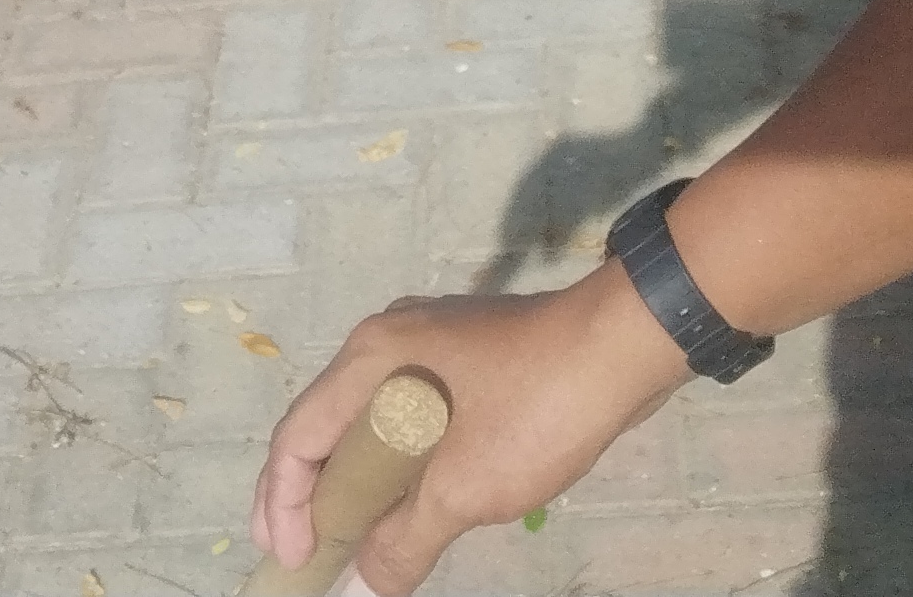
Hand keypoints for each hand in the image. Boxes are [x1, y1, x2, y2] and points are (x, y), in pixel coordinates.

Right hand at [250, 265, 689, 595]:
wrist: (628, 343)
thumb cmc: (536, 407)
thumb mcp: (464, 488)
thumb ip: (403, 542)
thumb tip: (361, 588)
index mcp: (371, 357)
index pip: (299, 437)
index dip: (284, 505)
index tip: (297, 563)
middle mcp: (387, 339)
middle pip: (325, 425)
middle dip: (309, 496)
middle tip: (303, 555)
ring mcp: (429, 343)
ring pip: (369, 422)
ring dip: (355, 483)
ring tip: (348, 539)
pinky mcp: (466, 359)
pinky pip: (410, 416)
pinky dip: (396, 464)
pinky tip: (406, 503)